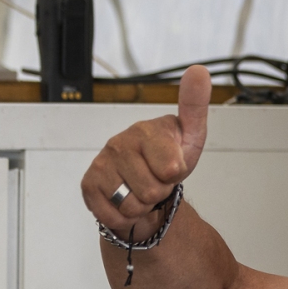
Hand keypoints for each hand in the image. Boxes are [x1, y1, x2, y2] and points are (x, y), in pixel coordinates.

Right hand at [82, 65, 210, 232]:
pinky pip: (114, 216)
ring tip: (141, 188)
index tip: (171, 165)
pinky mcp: (88, 185)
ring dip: (142, 205)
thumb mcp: (191, 134)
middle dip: (159, 192)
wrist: (144, 177)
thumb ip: (194, 106)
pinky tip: (125, 197)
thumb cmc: (169, 156)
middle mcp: (119, 144)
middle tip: (155, 179)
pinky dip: (124, 216)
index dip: (175, 175)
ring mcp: (101, 164)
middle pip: (152, 192)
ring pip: (132, 207)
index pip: (170, 169)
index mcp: (145, 130)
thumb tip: (198, 71)